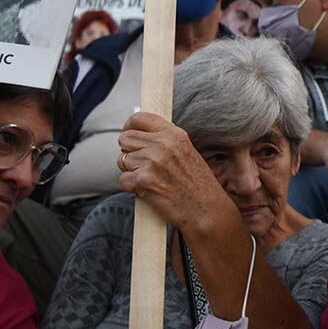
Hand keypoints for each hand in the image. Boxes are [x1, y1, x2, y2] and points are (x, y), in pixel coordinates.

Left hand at [116, 112, 231, 232]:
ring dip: (130, 171)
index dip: (130, 126)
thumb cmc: (198, 185)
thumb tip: (140, 136)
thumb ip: (166, 141)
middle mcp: (162, 145)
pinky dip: (131, 187)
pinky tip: (148, 190)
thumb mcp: (187, 152)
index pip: (140, 119)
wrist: (206, 210)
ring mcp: (152, 162)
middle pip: (125, 138)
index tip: (129, 132)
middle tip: (140, 164)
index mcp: (174, 134)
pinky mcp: (143, 180)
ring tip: (150, 179)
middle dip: (128, 151)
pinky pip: (123, 179)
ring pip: (122, 160)